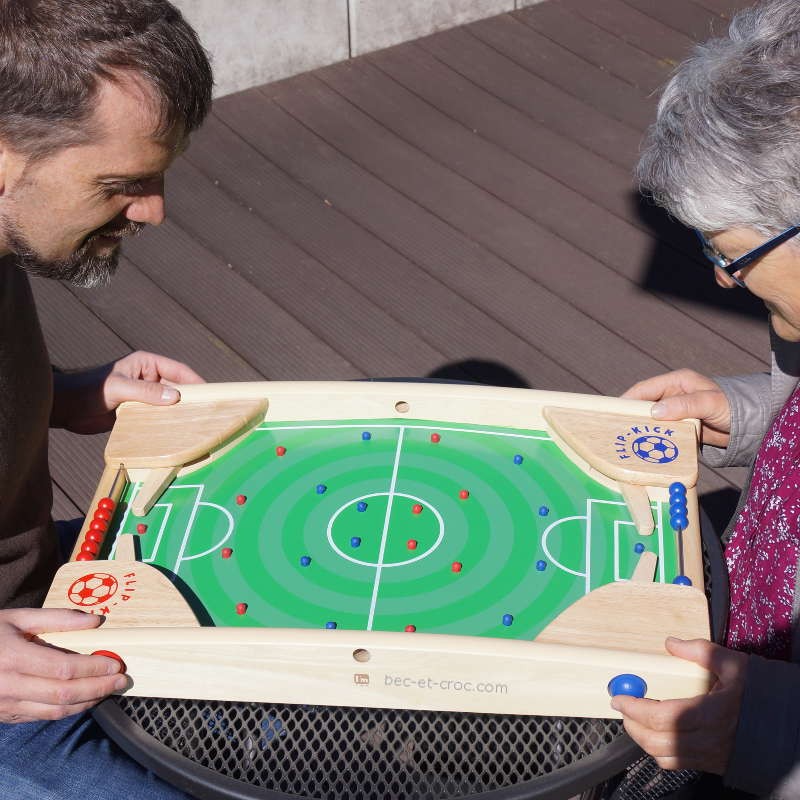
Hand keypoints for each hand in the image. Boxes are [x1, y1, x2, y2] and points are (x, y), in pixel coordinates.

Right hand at [0, 608, 126, 722]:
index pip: (64, 669)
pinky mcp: (4, 716)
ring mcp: (5, 705)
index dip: (93, 668)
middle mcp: (8, 685)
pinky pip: (42, 716)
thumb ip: (57, 618)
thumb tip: (96, 621)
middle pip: (64, 693)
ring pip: (55, 711)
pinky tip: (85, 699)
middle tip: (122, 680)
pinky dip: (68, 710)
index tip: (115, 663)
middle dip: (98, 688)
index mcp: (13, 657)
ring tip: (109, 690)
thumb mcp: (18, 617)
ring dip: (87, 702)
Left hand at [51, 351, 204, 433]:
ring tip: (195, 425)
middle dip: (190, 399)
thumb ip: (146, 391)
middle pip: (177, 388)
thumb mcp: (119, 388)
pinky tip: (176, 433)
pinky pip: (157, 417)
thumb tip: (176, 396)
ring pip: (168, 404)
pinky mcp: (137, 413)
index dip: (195, 381)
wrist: (65, 408)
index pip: (178, 370)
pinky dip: (166, 424)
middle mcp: (149, 379)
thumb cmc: (89, 390)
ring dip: (178, 414)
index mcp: (147, 364)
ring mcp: (144, 397)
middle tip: (207, 413)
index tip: (211, 394)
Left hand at [611, 638, 746, 772]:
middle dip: (631, 724)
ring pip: (663, 756)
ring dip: (641, 739)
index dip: (635, 708)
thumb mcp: (732, 663)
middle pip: (657, 741)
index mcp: (711, 713)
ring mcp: (708, 756)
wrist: (784, 723)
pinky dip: (657, 751)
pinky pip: (675, 764)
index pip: (663, 717)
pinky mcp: (709, 764)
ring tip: (632, 719)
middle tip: (621, 706)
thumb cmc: (758, 692)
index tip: (618, 696)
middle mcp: (708, 740)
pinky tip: (653, 734)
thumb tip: (670, 643)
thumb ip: (700, 651)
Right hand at [622, 369, 730, 447]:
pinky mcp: (679, 427)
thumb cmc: (730, 407)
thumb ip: (684, 405)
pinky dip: (652, 438)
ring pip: (651, 420)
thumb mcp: (708, 403)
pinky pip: (661, 431)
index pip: (645, 388)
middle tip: (616, 428)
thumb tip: (654, 411)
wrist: (748, 427)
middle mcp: (672, 395)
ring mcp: (675, 412)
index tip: (613, 411)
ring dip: (641, 429)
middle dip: (631, 416)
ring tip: (626, 440)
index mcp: (676, 382)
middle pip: (644, 405)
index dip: (627, 399)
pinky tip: (644, 447)